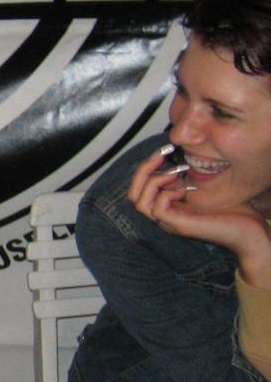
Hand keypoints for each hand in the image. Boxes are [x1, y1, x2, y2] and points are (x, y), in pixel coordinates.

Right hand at [127, 147, 270, 280]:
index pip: (138, 188)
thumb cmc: (232, 211)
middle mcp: (164, 216)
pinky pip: (157, 209)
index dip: (146, 167)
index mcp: (167, 206)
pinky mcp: (179, 226)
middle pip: (132, 195)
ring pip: (139, 203)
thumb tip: (178, 157)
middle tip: (162, 154)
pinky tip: (185, 189)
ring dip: (155, 181)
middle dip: (143, 170)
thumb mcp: (205, 187)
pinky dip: (167, 194)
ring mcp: (170, 222)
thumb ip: (187, 177)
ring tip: (177, 172)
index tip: (165, 150)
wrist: (249, 232)